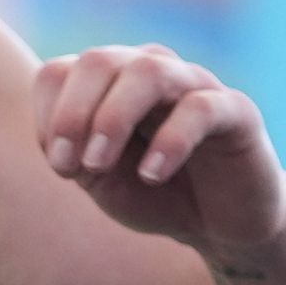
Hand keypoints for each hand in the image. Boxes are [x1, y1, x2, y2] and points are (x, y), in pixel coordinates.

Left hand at [35, 43, 285, 252]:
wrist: (220, 223)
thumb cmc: (152, 194)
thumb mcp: (100, 181)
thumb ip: (74, 156)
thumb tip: (59, 137)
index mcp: (109, 84)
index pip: (60, 71)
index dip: (49, 116)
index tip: (59, 166)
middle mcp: (150, 72)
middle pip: (99, 60)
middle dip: (73, 113)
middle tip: (67, 167)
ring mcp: (195, 85)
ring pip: (149, 72)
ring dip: (112, 119)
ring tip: (98, 166)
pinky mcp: (237, 110)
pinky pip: (201, 107)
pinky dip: (170, 140)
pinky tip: (152, 175)